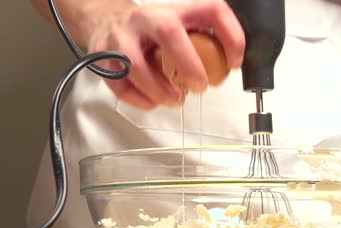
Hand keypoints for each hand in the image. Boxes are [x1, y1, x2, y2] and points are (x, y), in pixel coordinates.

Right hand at [86, 0, 244, 109]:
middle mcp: (148, 18)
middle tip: (199, 87)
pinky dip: (141, 100)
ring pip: (138, 66)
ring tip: (175, 99)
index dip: (231, 37)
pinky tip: (153, 100)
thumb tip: (227, 68)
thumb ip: (203, 42)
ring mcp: (121, 36)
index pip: (212, 10)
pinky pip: (122, 86)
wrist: (105, 21)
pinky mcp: (103, 58)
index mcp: (175, 10)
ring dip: (161, 91)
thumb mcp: (180, 26)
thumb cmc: (152, 32)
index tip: (233, 63)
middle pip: (169, 33)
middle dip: (189, 66)